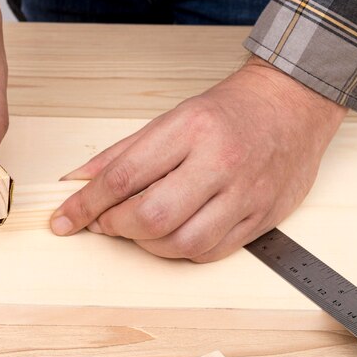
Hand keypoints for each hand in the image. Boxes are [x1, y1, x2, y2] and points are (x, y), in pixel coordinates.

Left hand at [50, 56, 347, 261]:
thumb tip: (77, 182)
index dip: (87, 204)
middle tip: (104, 222)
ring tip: (138, 227)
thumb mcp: (169, 119)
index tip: (64, 219)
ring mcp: (245, 192)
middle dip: (115, 226)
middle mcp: (219, 161)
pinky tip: (172, 234)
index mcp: (190, 129)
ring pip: (182, 242)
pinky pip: (211, 251)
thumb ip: (121, 153)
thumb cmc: (227, 111)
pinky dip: (180, 250)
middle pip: (152, 216)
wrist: (291, 105)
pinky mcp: (261, 216)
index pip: (124, 175)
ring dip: (147, 244)